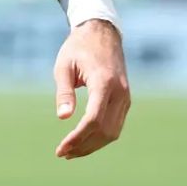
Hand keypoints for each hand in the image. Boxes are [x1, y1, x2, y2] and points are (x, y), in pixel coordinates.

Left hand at [54, 19, 129, 158]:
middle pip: (104, 130)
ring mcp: (126, 97)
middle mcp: (120, 92)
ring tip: (71, 151)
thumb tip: (62, 118)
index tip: (61, 148)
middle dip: (83, 146)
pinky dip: (100, 137)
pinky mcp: (125, 100)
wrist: (102, 33)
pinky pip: (115, 125)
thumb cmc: (78, 47)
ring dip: (92, 145)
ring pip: (113, 132)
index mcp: (104, 82)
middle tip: (62, 154)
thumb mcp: (64, 66)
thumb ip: (64, 92)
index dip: (77, 137)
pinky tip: (85, 141)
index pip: (93, 119)